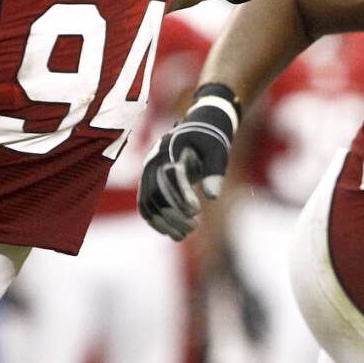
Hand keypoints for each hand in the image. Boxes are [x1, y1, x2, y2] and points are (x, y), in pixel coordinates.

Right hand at [138, 85, 238, 240]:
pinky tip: (172, 233)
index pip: (171, 175)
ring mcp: (149, 172)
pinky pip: (146, 205)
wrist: (199, 128)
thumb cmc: (209, 140)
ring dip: (164, 222)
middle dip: (173, 214)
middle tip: (194, 227)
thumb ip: (214, 171)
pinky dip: (156, 221)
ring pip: (148, 203)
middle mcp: (154, 160)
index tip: (196, 211)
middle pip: (156, 193)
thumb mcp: (217, 151)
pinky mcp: (149, 182)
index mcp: (170, 149)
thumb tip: (212, 196)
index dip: (182, 195)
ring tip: (184, 235)